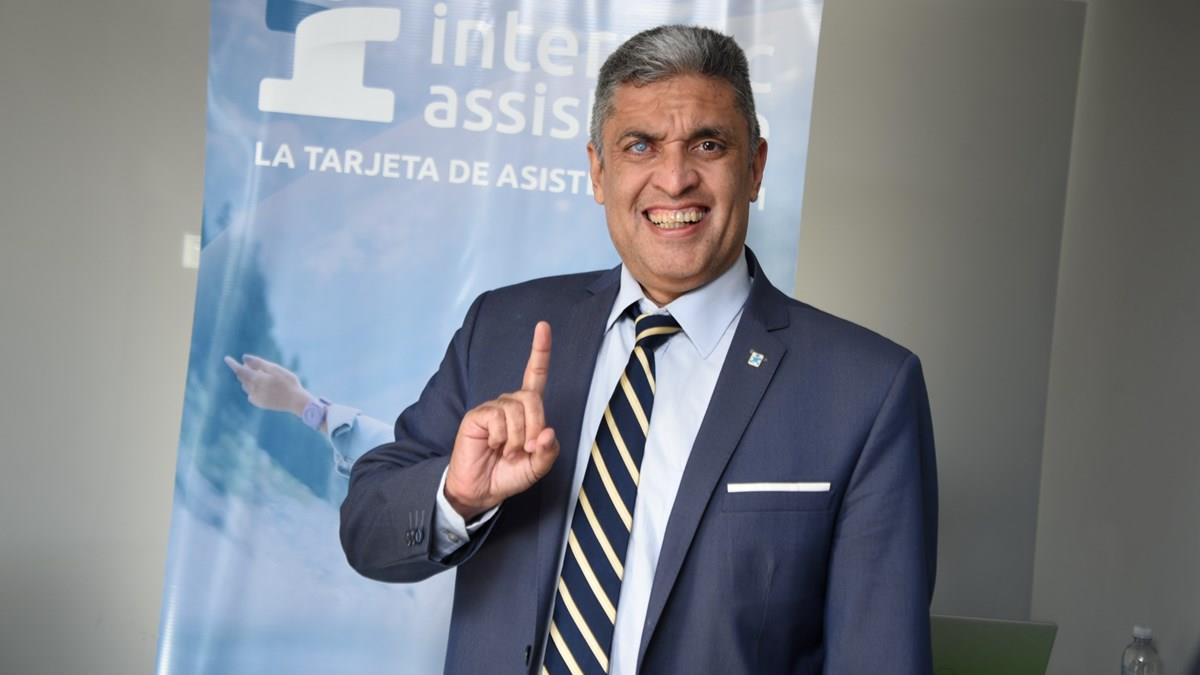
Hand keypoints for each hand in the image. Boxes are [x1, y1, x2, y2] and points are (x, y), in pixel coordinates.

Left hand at [223, 354, 312, 416]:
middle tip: (255, 366)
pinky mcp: (259, 403)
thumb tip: (244, 358)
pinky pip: (251, 394)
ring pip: (246, 386)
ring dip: (249, 379)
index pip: (240, 370)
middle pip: (242, 377)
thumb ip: (259, 363)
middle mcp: (253, 389)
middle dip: (245, 370)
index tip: (226, 358)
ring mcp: (256, 398)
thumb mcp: (275, 369)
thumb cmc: (288, 382)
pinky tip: (264, 388)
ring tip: (263, 376)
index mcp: (257, 379)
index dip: (232, 364)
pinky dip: (253, 389)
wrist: (296, 401)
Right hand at [444, 321, 558, 519]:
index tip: (543, 326)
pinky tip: (492, 445)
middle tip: (526, 449)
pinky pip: (498, 418)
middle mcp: (509, 404)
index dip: (540, 351)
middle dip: (534, 427)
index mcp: (527, 411)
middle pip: (533, 398)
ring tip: (507, 451)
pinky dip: (501, 437)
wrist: (480, 490)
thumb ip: (548, 451)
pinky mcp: (477, 416)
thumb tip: (547, 432)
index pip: (535, 375)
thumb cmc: (508, 474)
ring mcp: (492, 409)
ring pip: (517, 410)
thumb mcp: (537, 466)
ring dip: (518, 438)